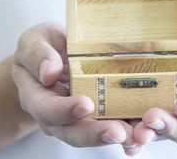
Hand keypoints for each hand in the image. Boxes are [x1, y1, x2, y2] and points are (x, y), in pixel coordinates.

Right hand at [11, 23, 139, 154]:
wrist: (52, 58)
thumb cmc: (42, 47)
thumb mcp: (34, 40)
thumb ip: (37, 54)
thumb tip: (49, 73)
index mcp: (36, 97)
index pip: (47, 109)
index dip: (65, 110)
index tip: (85, 104)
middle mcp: (56, 116)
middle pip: (73, 132)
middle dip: (96, 133)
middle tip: (118, 132)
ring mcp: (77, 120)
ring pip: (94, 134)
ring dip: (116, 136)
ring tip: (136, 135)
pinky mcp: (98, 116)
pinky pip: (112, 126)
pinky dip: (128, 131)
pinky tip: (143, 132)